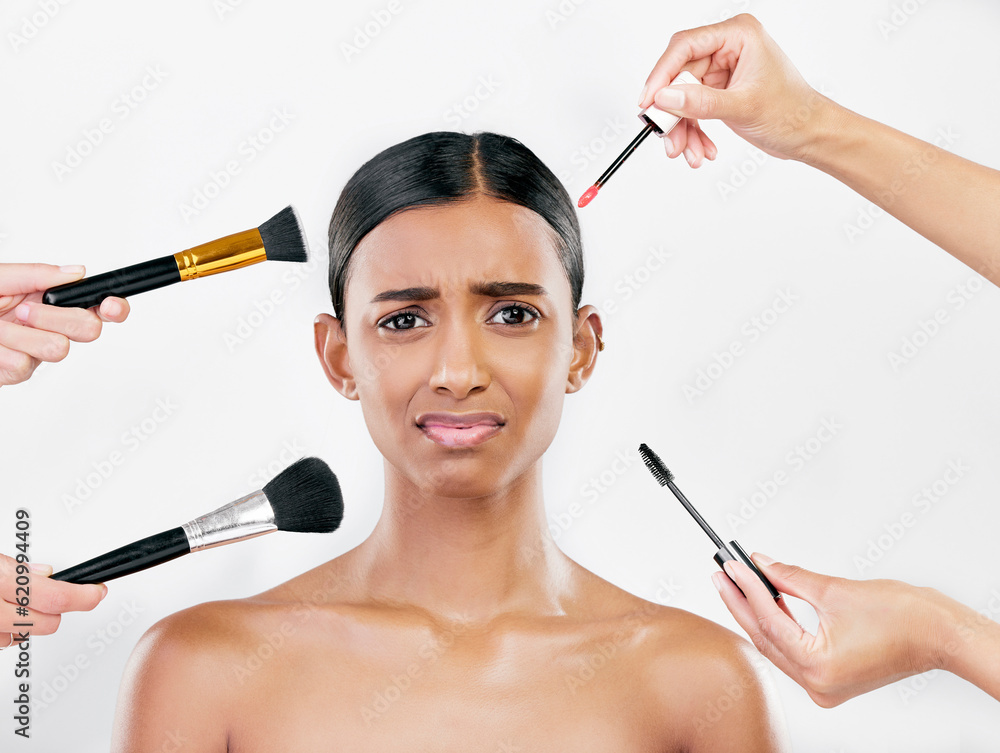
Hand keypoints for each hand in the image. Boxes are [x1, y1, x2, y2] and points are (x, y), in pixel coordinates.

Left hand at [0, 263, 129, 385]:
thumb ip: (36, 274)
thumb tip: (76, 273)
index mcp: (49, 299)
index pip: (97, 305)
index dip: (113, 306)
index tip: (110, 306)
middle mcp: (49, 326)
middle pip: (89, 330)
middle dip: (58, 318)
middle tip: (25, 311)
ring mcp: (36, 351)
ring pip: (57, 349)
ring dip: (20, 334)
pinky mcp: (18, 372)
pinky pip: (25, 365)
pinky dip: (1, 351)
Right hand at [1, 553, 107, 646]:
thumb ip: (18, 569)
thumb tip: (46, 574)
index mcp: (1, 583)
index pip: (57, 597)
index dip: (84, 596)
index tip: (96, 592)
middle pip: (49, 622)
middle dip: (56, 609)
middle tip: (53, 593)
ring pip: (28, 635)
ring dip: (31, 620)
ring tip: (17, 601)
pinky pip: (8, 641)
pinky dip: (11, 630)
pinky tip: (6, 615)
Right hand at [638, 14, 834, 166]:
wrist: (808, 134)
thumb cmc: (792, 112)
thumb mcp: (743, 106)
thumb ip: (701, 102)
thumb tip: (665, 98)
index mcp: (738, 35)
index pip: (685, 46)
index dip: (662, 73)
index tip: (648, 102)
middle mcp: (727, 48)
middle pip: (679, 77)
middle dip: (674, 113)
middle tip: (668, 138)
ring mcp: (721, 71)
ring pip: (682, 99)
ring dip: (682, 129)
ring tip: (689, 153)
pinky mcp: (718, 91)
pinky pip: (692, 111)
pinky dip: (693, 132)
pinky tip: (702, 149)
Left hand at [714, 553, 951, 706]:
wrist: (939, 634)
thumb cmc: (903, 617)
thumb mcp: (835, 590)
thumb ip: (790, 578)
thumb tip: (761, 565)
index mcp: (818, 668)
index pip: (769, 622)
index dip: (747, 589)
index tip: (731, 567)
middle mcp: (818, 685)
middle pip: (766, 638)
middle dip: (742, 603)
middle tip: (722, 575)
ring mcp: (823, 686)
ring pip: (777, 646)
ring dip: (757, 614)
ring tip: (736, 584)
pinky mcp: (830, 679)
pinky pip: (793, 651)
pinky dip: (779, 627)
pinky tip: (764, 602)